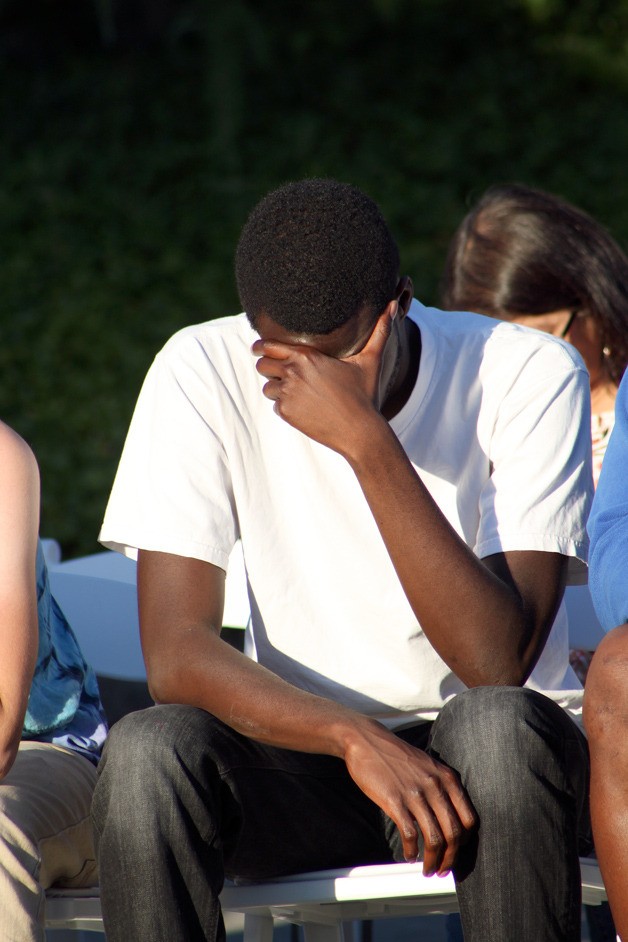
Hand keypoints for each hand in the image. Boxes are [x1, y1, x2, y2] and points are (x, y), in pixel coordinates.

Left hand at [252, 309, 393, 455]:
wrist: (360, 431)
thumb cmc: (366, 394)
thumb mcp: (371, 361)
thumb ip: (380, 331)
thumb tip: (394, 304)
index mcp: (306, 356)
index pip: (268, 346)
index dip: (260, 347)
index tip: (258, 348)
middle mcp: (293, 373)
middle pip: (262, 365)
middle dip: (268, 368)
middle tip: (278, 371)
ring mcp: (287, 395)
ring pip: (267, 387)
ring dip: (277, 389)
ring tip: (296, 392)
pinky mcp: (287, 413)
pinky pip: (276, 406)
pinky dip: (286, 407)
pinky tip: (305, 408)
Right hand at [344, 721, 476, 876]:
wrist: (367, 741)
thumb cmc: (396, 755)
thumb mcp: (427, 765)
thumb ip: (440, 786)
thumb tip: (449, 817)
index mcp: (447, 778)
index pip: (469, 818)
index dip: (465, 841)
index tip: (456, 851)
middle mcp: (435, 786)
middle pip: (454, 833)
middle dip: (451, 858)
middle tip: (444, 870)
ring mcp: (415, 794)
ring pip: (434, 838)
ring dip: (433, 861)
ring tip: (428, 870)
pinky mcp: (395, 801)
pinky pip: (410, 834)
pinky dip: (412, 850)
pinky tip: (409, 855)